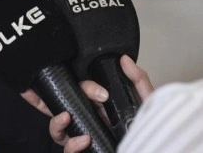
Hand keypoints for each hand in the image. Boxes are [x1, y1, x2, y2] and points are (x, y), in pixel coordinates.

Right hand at [20, 55, 153, 151]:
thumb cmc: (147, 128)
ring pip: (56, 130)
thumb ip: (137, 80)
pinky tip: (83, 140)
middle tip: (66, 99)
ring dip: (56, 122)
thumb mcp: (145, 102)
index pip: (80, 90)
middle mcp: (87, 120)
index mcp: (98, 106)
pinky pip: (67, 150)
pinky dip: (71, 145)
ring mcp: (82, 136)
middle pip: (60, 106)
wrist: (153, 148)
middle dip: (50, 99)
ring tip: (66, 118)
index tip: (101, 93)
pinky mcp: (83, 151)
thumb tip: (124, 60)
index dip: (85, 88)